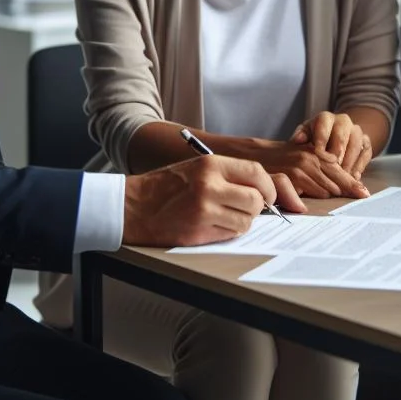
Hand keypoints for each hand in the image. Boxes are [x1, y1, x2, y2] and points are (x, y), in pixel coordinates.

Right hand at [122, 155, 299, 247]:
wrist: (132, 207)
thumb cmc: (166, 188)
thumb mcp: (197, 169)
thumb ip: (228, 175)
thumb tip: (262, 189)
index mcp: (210, 165)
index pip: (257, 172)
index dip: (267, 187)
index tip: (267, 195)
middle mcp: (209, 185)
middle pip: (256, 200)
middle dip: (255, 208)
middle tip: (244, 209)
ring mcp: (205, 210)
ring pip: (246, 220)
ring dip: (241, 222)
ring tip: (222, 217)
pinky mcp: (199, 231)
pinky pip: (231, 234)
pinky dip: (228, 233)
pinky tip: (211, 226)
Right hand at [253, 138, 369, 199]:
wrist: (256, 157)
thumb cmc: (282, 161)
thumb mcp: (303, 158)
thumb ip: (320, 168)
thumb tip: (342, 185)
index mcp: (317, 152)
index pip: (340, 170)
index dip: (353, 184)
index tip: (365, 194)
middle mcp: (311, 157)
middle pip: (338, 181)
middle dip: (346, 192)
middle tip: (360, 199)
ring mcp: (301, 167)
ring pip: (326, 189)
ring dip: (328, 196)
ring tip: (332, 202)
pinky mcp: (291, 177)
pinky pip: (310, 194)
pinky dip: (313, 199)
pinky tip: (310, 202)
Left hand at [290, 111, 373, 176]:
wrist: (332, 137)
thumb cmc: (313, 138)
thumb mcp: (304, 134)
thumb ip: (300, 136)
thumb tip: (298, 139)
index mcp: (325, 118)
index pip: (324, 127)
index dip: (321, 141)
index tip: (318, 155)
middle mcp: (343, 121)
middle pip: (341, 137)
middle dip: (336, 154)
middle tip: (330, 169)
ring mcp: (356, 132)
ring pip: (356, 145)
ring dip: (348, 162)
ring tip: (341, 177)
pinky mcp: (366, 142)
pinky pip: (366, 153)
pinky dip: (360, 166)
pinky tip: (353, 177)